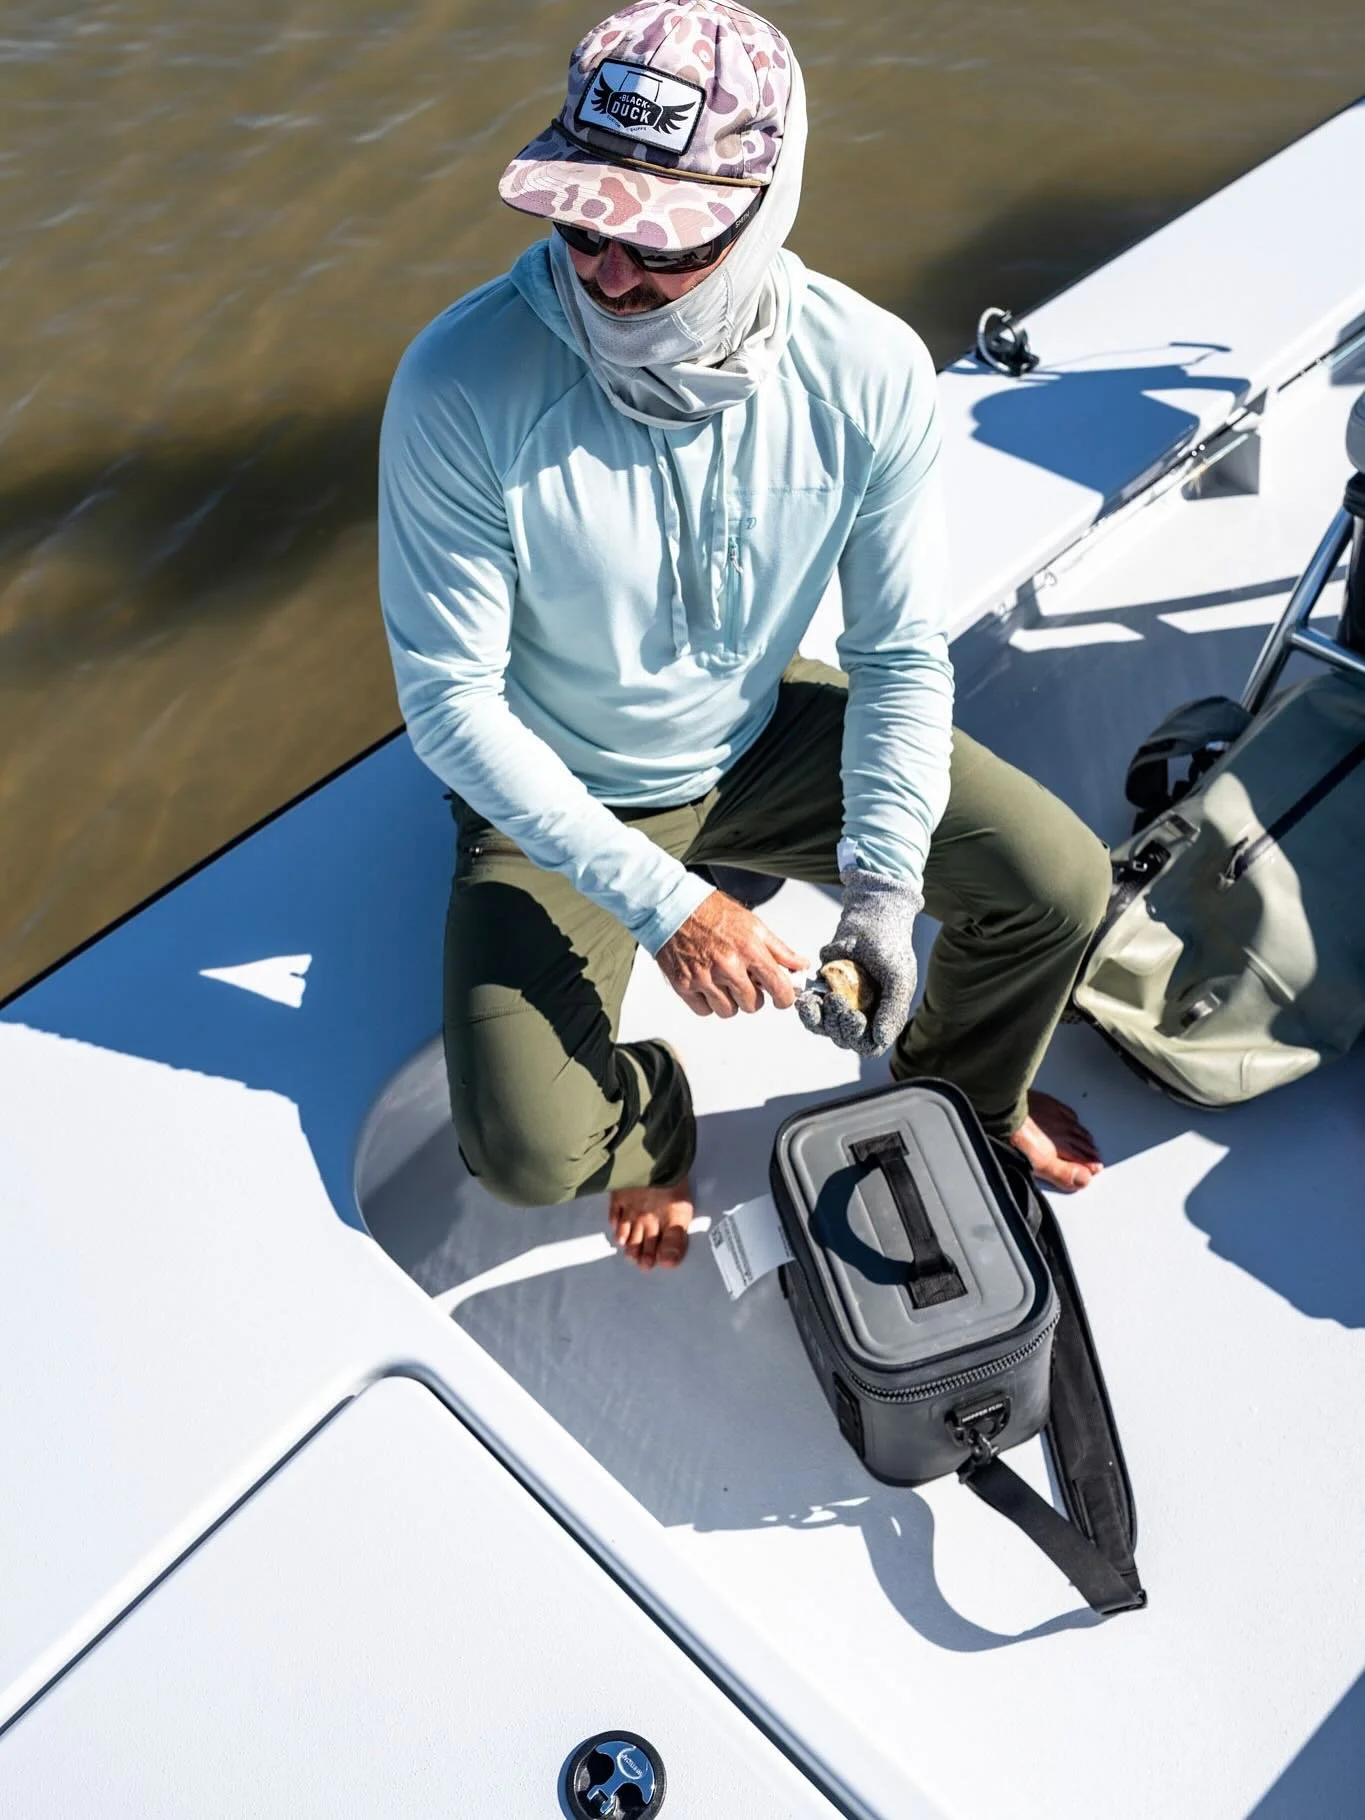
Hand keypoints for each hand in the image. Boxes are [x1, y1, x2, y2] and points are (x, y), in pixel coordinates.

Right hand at [656, 892, 808, 1017]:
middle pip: (753, 1005)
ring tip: (723, 981)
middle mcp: (727, 965)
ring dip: (729, 1001)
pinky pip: (704, 1011)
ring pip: (728, 1011)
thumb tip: (801, 966)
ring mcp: (704, 977)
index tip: (781, 997)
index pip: (779, 989)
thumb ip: (780, 950)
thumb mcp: (753, 925)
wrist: (674, 906)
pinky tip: (707, 983)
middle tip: (744, 980)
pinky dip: (707, 1002)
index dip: (785, 998)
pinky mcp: (683, 985)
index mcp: (749, 949)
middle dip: (752, 996)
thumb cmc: (713, 913)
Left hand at [796, 867, 922, 1055]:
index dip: (859, 1037)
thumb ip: (892, 1010)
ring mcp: (844, 1003)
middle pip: (847, 1038)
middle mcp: (865, 1013)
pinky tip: (805, 1000)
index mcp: (885, 1015)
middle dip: (838, 1025)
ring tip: (815, 1002)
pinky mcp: (825, 991)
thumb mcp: (898, 977)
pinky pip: (813, 1012)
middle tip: (835, 1000)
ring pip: (827, 1028)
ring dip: (819, 1020)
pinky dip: (808, 1009)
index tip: (853, 1015)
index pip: (871, 1044)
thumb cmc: (889, 945)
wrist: (869, 917)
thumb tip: (881, 1039)